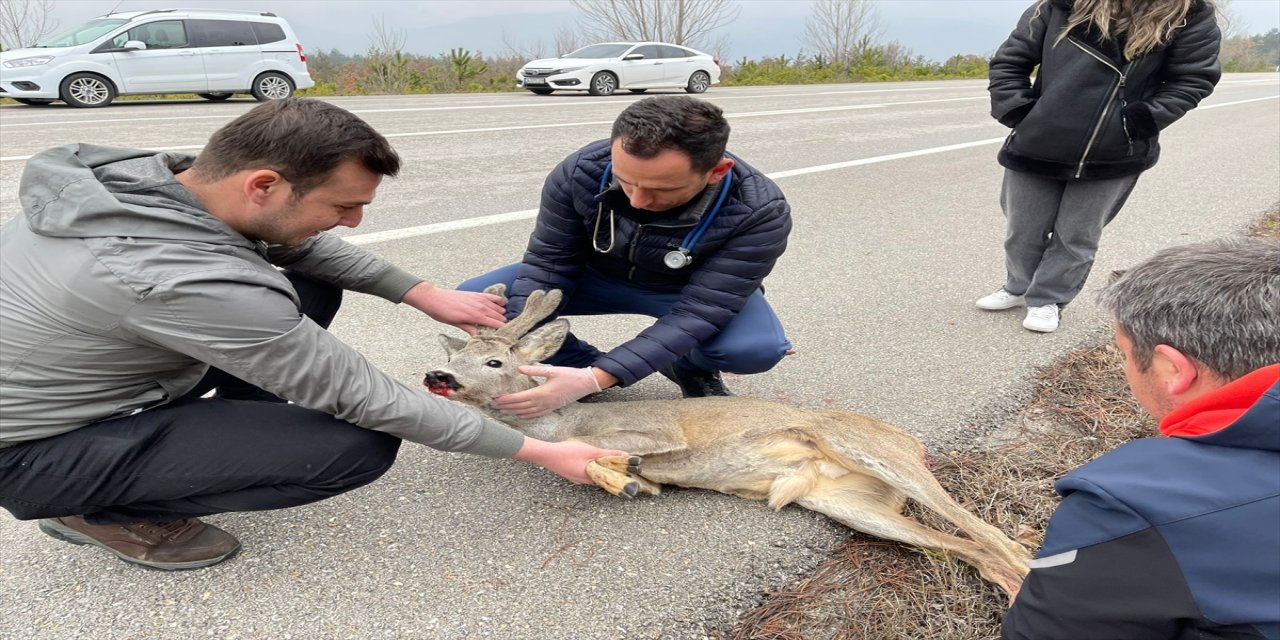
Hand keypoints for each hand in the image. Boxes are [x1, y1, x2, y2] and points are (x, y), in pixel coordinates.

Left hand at [401, 282, 504, 334]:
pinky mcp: (475, 294)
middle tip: (507, 329)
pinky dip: (497, 300)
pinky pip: (490, 296)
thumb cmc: (442, 312)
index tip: (506, 334)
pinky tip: (502, 302)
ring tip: (504, 318)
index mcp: (474, 316)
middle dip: (502, 322)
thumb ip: (469, 328)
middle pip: (497, 315)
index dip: (501, 328)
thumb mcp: (455, 324)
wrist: (433, 298)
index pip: (494, 323)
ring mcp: (478, 299)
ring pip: (496, 306)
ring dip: (501, 312)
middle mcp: (478, 307)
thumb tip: (478, 336)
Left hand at [492, 365, 602, 417]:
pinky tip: (520, 415)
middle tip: (494, 405)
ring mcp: (548, 407)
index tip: (496, 398)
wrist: (586, 384)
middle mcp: (543, 403)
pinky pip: (536, 415)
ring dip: (514, 412)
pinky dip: (526, 415)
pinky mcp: (552, 408)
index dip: (507, 399)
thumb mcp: (552, 370)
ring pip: (527, 412)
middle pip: (520, 407)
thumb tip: (519, 368)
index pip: (519, 398)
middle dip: (506, 406)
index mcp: (541, 393)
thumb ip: (534, 370)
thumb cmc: (570, 375)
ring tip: (503, 410)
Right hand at [513, 437, 628, 484]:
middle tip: (623, 469)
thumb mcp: (590, 451)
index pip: (609, 481)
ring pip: (593, 476)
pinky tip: (591, 463)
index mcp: (590, 478)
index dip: (620, 478)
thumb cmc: (567, 452)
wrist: (545, 454)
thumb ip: (608, 454)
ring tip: (610, 465)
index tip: (631, 476)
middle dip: (612, 475)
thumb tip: (625, 456)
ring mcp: (576, 478)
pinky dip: (592, 469)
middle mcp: (583, 481)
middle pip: (602, 479)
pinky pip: (585, 473)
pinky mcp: (570, 473)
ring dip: (602, 472)